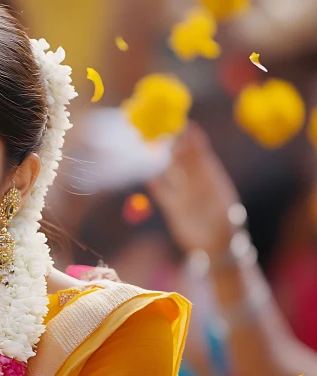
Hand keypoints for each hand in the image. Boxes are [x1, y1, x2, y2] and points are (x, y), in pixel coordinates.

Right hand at [146, 123, 240, 256]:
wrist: (216, 250)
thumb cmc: (226, 232)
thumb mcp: (227, 217)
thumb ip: (217, 201)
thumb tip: (216, 194)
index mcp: (212, 179)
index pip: (201, 154)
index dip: (194, 139)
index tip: (186, 125)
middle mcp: (197, 183)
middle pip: (184, 158)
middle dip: (175, 143)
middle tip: (163, 128)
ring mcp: (185, 194)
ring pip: (171, 171)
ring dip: (163, 159)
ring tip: (152, 145)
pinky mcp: (173, 207)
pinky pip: (162, 192)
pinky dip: (156, 184)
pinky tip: (149, 177)